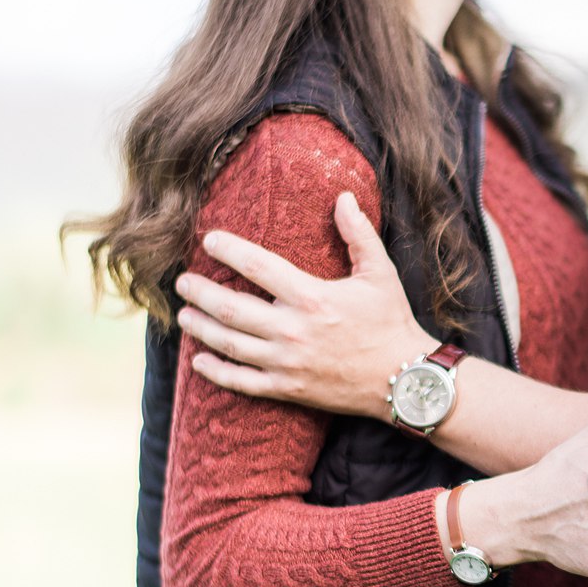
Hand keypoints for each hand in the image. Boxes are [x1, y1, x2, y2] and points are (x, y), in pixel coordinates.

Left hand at [175, 191, 432, 420]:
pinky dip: (215, 372)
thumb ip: (358, 234)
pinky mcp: (289, 389)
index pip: (257, 266)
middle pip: (229, 307)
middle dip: (199, 292)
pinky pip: (242, 382)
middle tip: (182, 282)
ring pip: (229, 344)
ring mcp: (288, 363)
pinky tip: (199, 361)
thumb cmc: (392, 323)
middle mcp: (293, 330)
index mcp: (312, 297)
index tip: (208, 241)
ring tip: (184, 315)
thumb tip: (343, 197)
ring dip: (200, 327)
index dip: (228, 250)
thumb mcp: (381, 273)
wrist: (405, 380)